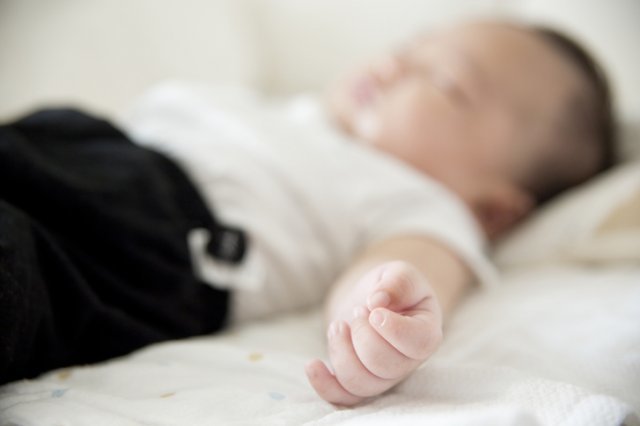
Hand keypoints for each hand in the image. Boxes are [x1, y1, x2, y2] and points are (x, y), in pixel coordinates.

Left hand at [305, 261, 442, 405]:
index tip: (374, 309)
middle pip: (384, 365)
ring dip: (341, 352)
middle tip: (358, 310)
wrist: (373, 299)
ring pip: (361, 383)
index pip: (418, 343)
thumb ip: (397, 283)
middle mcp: (408, 361)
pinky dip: (324, 385)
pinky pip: (343, 397)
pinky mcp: (360, 381)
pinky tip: (313, 364)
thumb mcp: (399, 273)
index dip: (393, 329)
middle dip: (362, 334)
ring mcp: (384, 376)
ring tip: (339, 325)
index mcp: (426, 333)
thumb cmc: (392, 287)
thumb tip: (377, 300)